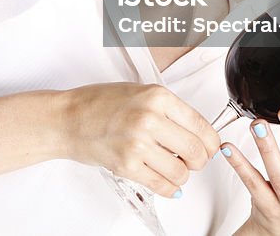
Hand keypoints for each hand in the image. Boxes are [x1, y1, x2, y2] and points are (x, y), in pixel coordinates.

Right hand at [59, 82, 220, 197]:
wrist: (68, 119)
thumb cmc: (99, 103)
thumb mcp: (139, 93)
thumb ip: (168, 110)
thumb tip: (197, 132)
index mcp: (157, 96)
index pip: (202, 126)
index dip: (211, 143)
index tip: (209, 148)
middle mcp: (149, 118)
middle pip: (196, 151)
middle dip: (198, 161)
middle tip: (191, 160)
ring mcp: (138, 143)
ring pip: (182, 172)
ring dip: (181, 175)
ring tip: (170, 167)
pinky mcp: (127, 165)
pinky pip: (162, 185)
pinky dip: (169, 188)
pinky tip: (163, 179)